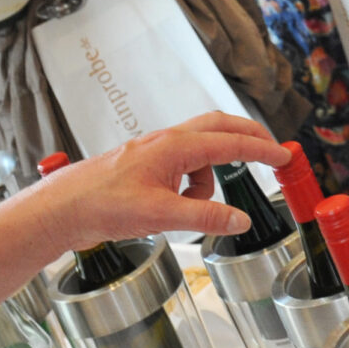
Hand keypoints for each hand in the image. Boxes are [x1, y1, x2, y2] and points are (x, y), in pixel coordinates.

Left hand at [38, 112, 285, 243]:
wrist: (63, 208)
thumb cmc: (102, 204)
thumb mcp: (161, 215)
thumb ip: (204, 216)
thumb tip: (239, 219)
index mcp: (175, 146)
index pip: (230, 142)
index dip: (262, 149)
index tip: (285, 155)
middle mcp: (167, 142)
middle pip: (219, 127)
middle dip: (248, 138)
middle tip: (272, 152)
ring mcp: (156, 152)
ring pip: (200, 151)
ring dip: (210, 176)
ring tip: (195, 207)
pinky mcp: (146, 166)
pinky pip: (182, 168)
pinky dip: (191, 186)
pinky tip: (174, 209)